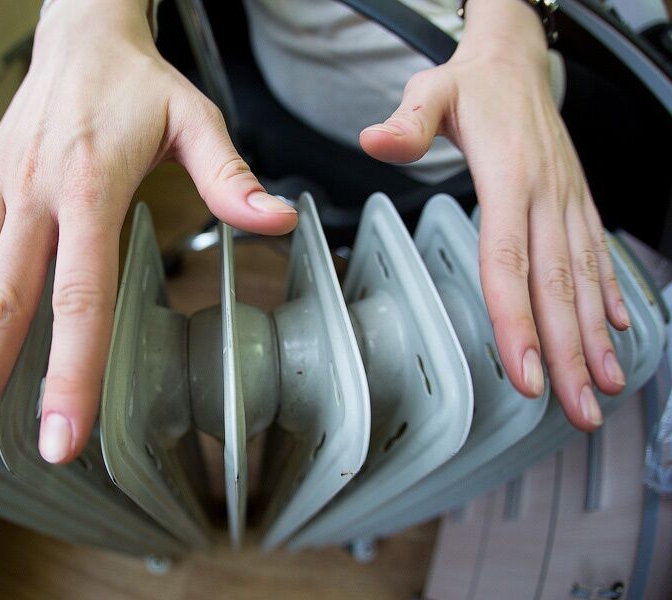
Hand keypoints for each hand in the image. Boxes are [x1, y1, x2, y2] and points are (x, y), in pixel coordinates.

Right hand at [0, 0, 296, 462]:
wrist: (80, 32)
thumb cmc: (136, 82)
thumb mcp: (194, 118)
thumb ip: (229, 175)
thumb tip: (277, 218)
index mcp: (88, 186)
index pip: (81, 298)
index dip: (71, 372)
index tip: (62, 433)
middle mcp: (34, 193)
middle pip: (3, 302)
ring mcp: (2, 190)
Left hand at [360, 0, 628, 430]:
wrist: (517, 61)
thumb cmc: (471, 85)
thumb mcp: (431, 91)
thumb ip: (407, 123)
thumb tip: (375, 141)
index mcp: (510, 179)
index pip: (510, 263)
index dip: (517, 323)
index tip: (526, 375)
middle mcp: (547, 197)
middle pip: (556, 287)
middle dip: (567, 354)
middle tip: (576, 410)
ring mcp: (568, 202)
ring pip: (584, 279)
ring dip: (595, 338)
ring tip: (605, 388)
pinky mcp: (576, 201)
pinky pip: (597, 254)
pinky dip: (608, 296)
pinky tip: (616, 332)